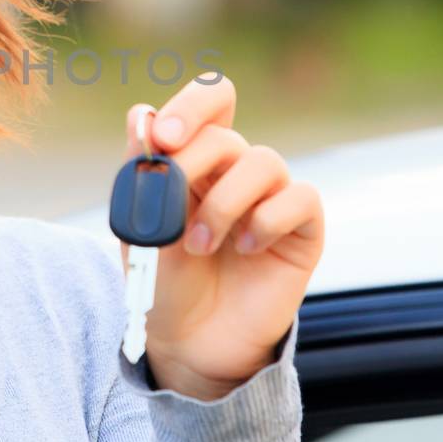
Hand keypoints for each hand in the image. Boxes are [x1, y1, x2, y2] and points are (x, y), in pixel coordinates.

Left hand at [119, 73, 324, 400]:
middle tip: (168, 204)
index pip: (213, 100)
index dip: (192, 105)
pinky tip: (245, 249)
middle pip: (225, 135)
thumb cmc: (164, 280)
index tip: (163, 137)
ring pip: (263, 161)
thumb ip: (140, 169)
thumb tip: (139, 111)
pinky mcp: (302, 229)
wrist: (189, 341)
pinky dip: (267, 219)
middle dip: (189, 165)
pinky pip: (299, 197)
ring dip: (222, 203)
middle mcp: (238, 171)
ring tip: (198, 246)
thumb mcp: (139, 224)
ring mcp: (272, 198)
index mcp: (197, 159)